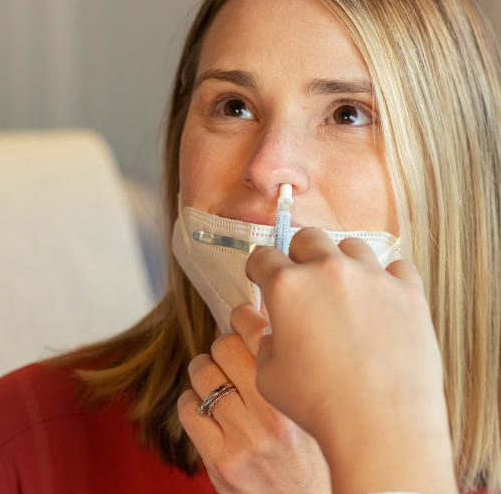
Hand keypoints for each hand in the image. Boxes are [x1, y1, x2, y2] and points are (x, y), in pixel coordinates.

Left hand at [177, 304, 329, 493]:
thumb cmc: (314, 456)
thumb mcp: (312, 405)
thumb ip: (289, 361)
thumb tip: (261, 310)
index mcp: (299, 394)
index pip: (257, 331)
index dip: (244, 317)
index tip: (242, 318)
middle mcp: (272, 416)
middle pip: (223, 346)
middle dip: (221, 348)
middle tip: (230, 361)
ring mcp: (244, 439)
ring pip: (202, 373)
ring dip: (204, 374)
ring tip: (218, 386)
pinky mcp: (221, 461)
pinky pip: (187, 409)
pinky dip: (191, 404)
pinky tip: (208, 412)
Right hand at [246, 227, 457, 493]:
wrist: (380, 427)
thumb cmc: (320, 405)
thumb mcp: (269, 376)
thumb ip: (267, 344)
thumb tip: (279, 335)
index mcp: (287, 287)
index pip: (263, 257)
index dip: (258, 267)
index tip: (261, 275)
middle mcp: (328, 271)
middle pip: (308, 238)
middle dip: (299, 256)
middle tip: (302, 282)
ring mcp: (372, 277)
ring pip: (352, 247)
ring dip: (342, 263)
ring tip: (344, 291)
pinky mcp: (408, 293)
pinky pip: (397, 268)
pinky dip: (387, 279)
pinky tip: (381, 301)